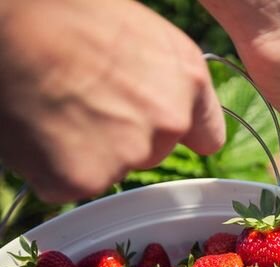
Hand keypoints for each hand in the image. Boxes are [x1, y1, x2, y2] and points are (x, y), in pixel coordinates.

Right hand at [0, 0, 224, 202]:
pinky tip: (37, 130)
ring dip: (86, 152)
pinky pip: (71, 184)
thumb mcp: (135, 30)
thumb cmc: (62, 13)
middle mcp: (169, 120)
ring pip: (112, 168)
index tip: (160, 131)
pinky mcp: (85, 179)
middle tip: (82, 101)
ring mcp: (129, 154)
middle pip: (153, 151)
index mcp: (188, 78)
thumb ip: (161, 75)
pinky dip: (53, 168)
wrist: (5, 27)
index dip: (181, 133)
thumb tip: (163, 96)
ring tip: (54, 108)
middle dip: (124, 137)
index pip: (207, 135)